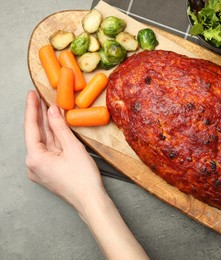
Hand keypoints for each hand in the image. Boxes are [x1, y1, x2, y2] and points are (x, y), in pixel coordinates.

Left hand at [24, 90, 104, 210]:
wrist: (90, 201)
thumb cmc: (83, 178)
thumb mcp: (72, 148)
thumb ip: (60, 127)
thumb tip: (53, 110)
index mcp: (35, 158)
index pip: (31, 127)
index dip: (32, 108)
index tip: (32, 94)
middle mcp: (33, 164)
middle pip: (37, 134)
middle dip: (40, 116)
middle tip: (42, 97)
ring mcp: (41, 169)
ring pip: (45, 142)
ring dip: (49, 126)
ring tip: (51, 108)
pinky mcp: (49, 171)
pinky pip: (50, 150)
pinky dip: (54, 137)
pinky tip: (58, 127)